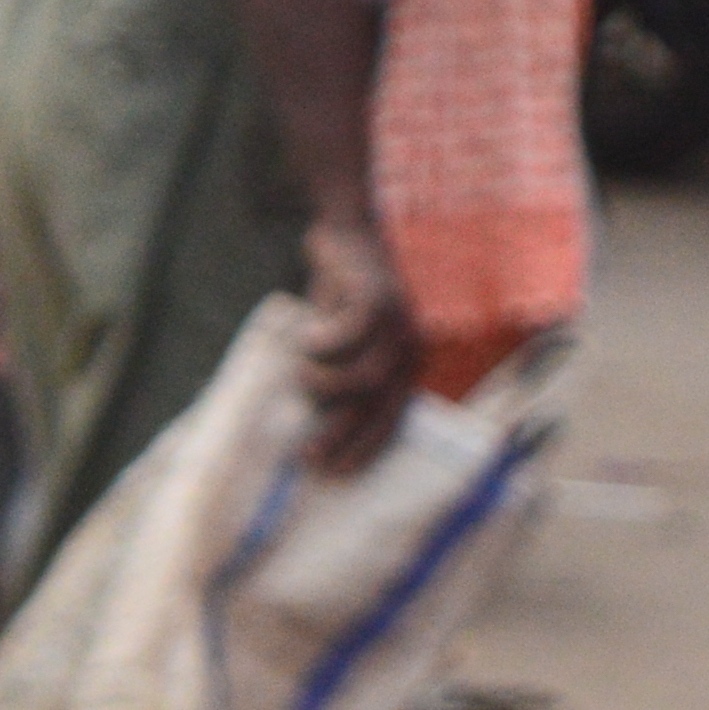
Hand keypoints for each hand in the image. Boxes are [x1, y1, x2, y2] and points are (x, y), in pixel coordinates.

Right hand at [296, 213, 418, 473]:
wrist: (347, 235)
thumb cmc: (337, 299)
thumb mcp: (338, 348)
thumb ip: (335, 381)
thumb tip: (311, 426)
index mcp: (406, 366)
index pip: (391, 420)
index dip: (364, 449)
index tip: (332, 474)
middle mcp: (409, 349)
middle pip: (378, 406)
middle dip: (342, 435)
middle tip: (307, 457)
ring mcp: (397, 323)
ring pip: (365, 376)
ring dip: (325, 384)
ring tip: (299, 374)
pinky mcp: (376, 298)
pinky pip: (347, 336)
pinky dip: (321, 343)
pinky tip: (305, 336)